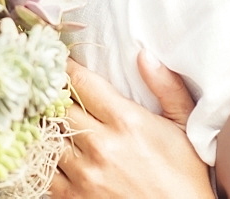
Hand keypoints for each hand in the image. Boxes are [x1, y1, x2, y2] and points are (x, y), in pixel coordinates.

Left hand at [50, 56, 212, 197]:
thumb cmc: (184, 175)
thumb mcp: (184, 126)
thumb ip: (167, 87)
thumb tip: (144, 55)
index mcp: (126, 121)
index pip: (82, 83)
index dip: (68, 69)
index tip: (61, 62)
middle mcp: (101, 145)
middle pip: (59, 107)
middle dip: (56, 96)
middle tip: (53, 89)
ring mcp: (85, 174)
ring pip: (49, 137)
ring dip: (49, 127)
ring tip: (50, 119)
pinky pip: (45, 171)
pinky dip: (45, 159)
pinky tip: (52, 150)